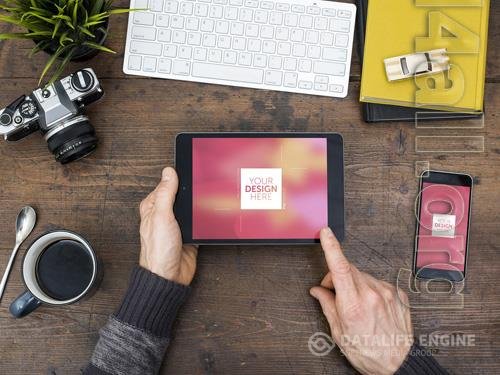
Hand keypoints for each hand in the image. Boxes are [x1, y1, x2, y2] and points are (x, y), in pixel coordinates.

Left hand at [139, 167, 197, 285]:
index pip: (165, 185)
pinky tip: (208, 217)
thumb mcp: (160, 216)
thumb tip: (169, 172)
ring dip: (197, 206)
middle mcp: (164, 215)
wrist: (170, 276)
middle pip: (180, 196)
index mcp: (153, 207)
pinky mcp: (189, 234)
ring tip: (206, 200)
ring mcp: (177, 225)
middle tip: (200, 186)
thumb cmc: (159, 251)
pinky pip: (199, 222)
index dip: (176, 178)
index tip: (189, 171)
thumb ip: (165, 193)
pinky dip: (204, 219)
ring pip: (190, 208)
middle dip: (189, 192)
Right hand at [310, 228, 412, 374]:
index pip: (339, 267)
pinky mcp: (398, 294)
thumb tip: (318, 291)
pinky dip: (370, 289)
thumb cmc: (368, 352)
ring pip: (363, 275)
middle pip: (349, 269)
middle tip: (334, 293)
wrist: (398, 363)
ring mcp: (387, 293)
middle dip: (337, 275)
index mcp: (353, 305)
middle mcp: (372, 295)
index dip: (331, 247)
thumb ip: (327, 306)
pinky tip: (371, 306)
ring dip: (354, 283)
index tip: (326, 234)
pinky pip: (378, 283)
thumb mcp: (340, 333)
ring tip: (356, 305)